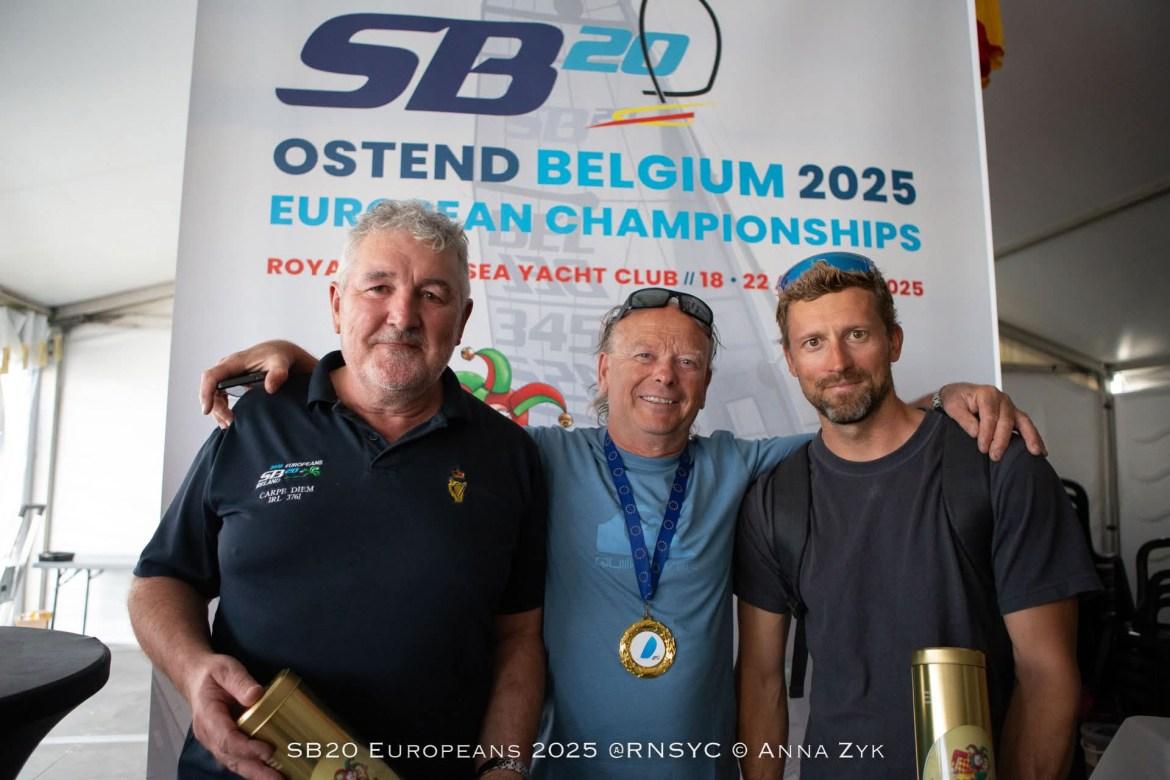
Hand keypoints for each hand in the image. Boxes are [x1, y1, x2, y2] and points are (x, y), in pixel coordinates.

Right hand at [184, 654, 280, 779]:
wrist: (197, 679)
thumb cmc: (212, 675)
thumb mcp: (226, 669)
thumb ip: (240, 681)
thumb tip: (256, 695)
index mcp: (208, 716)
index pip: (227, 739)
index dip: (247, 748)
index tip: (268, 750)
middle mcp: (209, 735)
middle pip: (232, 759)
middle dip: (256, 771)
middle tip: (278, 779)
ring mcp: (215, 742)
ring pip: (235, 764)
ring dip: (256, 774)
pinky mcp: (225, 744)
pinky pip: (238, 760)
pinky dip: (254, 768)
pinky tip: (272, 772)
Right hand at [198, 340, 300, 428]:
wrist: (278, 353)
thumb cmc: (277, 356)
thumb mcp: (280, 363)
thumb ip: (278, 373)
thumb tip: (270, 388)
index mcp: (234, 362)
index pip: (212, 376)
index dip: (206, 393)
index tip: (206, 410)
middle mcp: (226, 368)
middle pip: (210, 389)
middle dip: (216, 408)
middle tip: (229, 423)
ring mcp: (226, 375)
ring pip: (213, 394)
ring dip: (218, 411)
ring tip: (229, 425)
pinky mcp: (230, 381)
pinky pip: (219, 395)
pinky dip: (221, 408)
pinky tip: (229, 420)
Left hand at [938, 383, 1045, 460]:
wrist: (958, 394)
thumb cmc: (956, 399)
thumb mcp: (952, 406)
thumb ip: (963, 419)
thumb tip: (975, 432)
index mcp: (987, 394)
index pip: (990, 416)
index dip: (987, 433)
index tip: (983, 447)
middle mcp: (1001, 399)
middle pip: (1007, 420)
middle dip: (1002, 440)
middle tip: (995, 455)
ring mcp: (1009, 407)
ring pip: (1023, 422)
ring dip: (1029, 437)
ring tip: (1034, 452)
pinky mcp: (1012, 415)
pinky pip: (1026, 425)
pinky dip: (1033, 437)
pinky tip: (1039, 449)